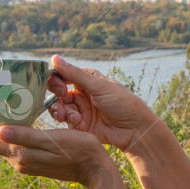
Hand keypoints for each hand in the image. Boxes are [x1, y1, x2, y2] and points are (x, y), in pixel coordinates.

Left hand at [0, 104, 115, 188]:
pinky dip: (7, 132)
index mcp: (20, 155)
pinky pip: (14, 145)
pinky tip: (12, 121)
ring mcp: (27, 162)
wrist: (96, 170)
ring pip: (2, 144)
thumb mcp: (52, 140)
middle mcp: (19, 161)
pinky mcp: (35, 161)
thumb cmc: (79, 151)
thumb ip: (25, 137)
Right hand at [45, 54, 160, 152]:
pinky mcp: (81, 125)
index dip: (56, 81)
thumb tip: (54, 58)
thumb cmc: (122, 103)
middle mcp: (81, 94)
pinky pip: (67, 122)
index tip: (60, 88)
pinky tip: (79, 123)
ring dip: (61, 111)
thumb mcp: (99, 86)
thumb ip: (75, 74)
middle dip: (55, 99)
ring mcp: (81, 110)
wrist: (135, 130)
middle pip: (57, 94)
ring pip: (60, 108)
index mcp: (86, 80)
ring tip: (68, 117)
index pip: (62, 76)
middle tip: (60, 104)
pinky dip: (70, 121)